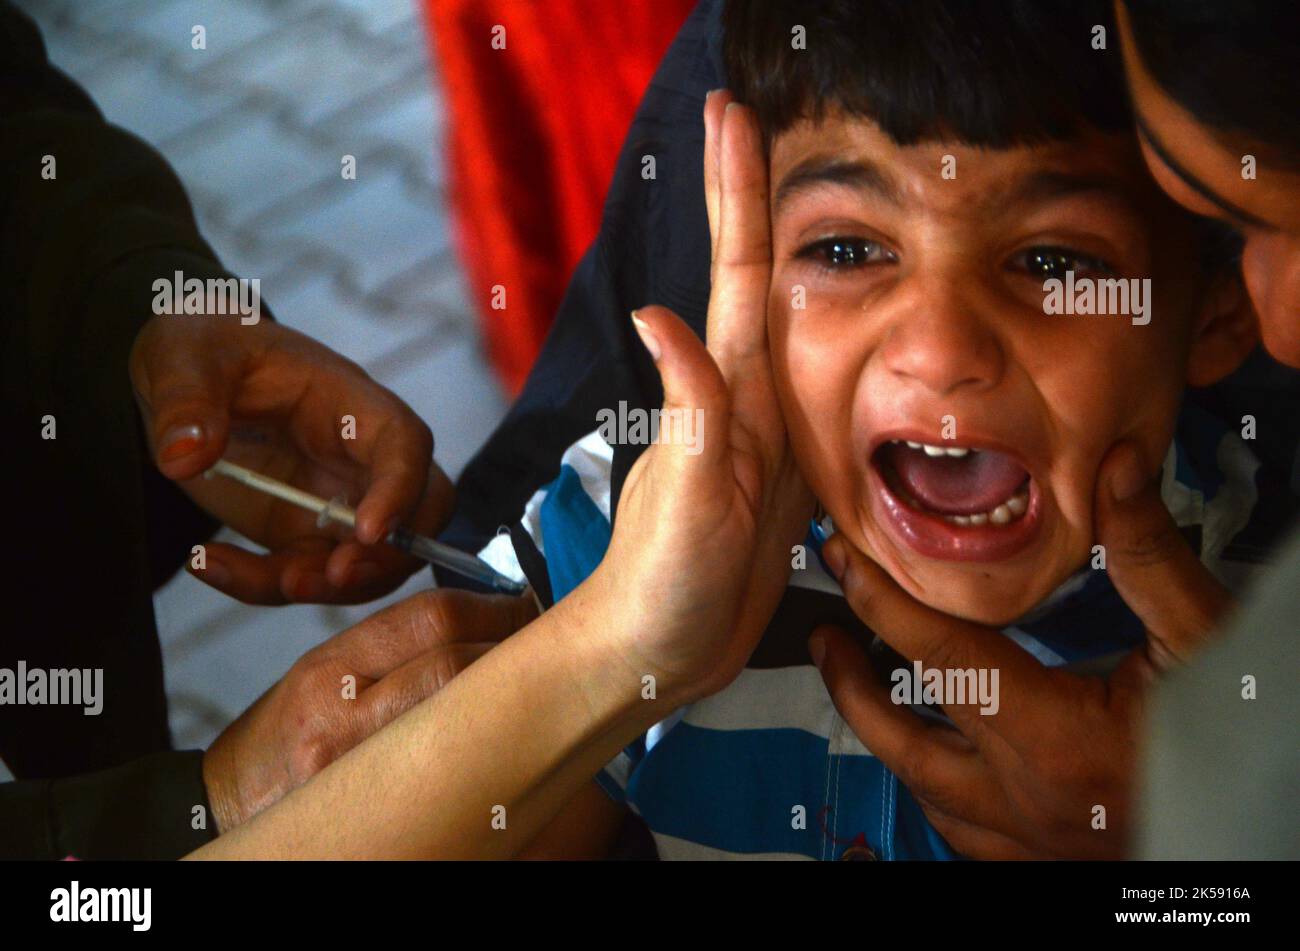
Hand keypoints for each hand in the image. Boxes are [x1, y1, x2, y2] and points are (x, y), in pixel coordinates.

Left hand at [129, 315, 452, 603]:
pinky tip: (209, 563)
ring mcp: (337, 502)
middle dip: (390, 556)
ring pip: (369, 560)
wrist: (184, 378)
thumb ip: (186, 401)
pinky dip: (263, 586)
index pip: (404, 443)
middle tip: (334, 577)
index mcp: (350, 403)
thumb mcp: (184, 355)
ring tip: (271, 581)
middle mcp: (360, 458)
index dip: (401, 490)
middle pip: (420, 514)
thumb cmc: (206, 347)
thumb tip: (184, 457)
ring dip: (330, 587)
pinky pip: (303, 574)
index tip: (368, 532)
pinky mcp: (302, 535)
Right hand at [201, 587, 537, 831]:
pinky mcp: (378, 807)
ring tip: (536, 683)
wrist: (231, 806)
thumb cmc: (284, 739)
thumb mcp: (322, 672)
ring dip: (509, 691)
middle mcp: (340, 713)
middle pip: (451, 661)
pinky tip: (509, 736)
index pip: (429, 617)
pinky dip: (488, 745)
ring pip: (458, 711)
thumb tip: (480, 620)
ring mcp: (359, 766)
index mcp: (328, 667)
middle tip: (544, 641)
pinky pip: (451, 769)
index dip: (491, 606)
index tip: (523, 604)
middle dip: (510, 645)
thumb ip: (393, 646)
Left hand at [585, 93, 811, 703]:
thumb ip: (690, 411)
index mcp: (726, 399)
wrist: (655, 653)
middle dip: (752, 201)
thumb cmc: (659, 582)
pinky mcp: (781, 482)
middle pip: (759, 283)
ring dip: (787, 264)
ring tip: (796, 203)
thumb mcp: (687, 497)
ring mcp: (760, 441)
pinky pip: (808, 402)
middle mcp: (742, 406)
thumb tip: (660, 315)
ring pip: (786, 333)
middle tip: (747, 121)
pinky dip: (817, 357)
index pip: (738, 278)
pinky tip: (827, 342)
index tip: (731, 120)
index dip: (735, 198)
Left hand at [809, 440, 1232, 858]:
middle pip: (901, 736)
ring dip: (883, 737)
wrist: (1272, 829)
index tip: (843, 559)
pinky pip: (962, 833)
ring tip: (856, 688)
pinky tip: (932, 767)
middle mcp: (1026, 799)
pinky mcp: (1044, 862)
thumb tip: (1116, 471)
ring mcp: (1030, 841)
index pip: (938, 654)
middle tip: (823, 634)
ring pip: (921, 792)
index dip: (879, 598)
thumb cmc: (1251, 745)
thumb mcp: (1207, 644)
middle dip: (849, 679)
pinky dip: (932, 791)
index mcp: (1054, 739)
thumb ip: (1152, 560)